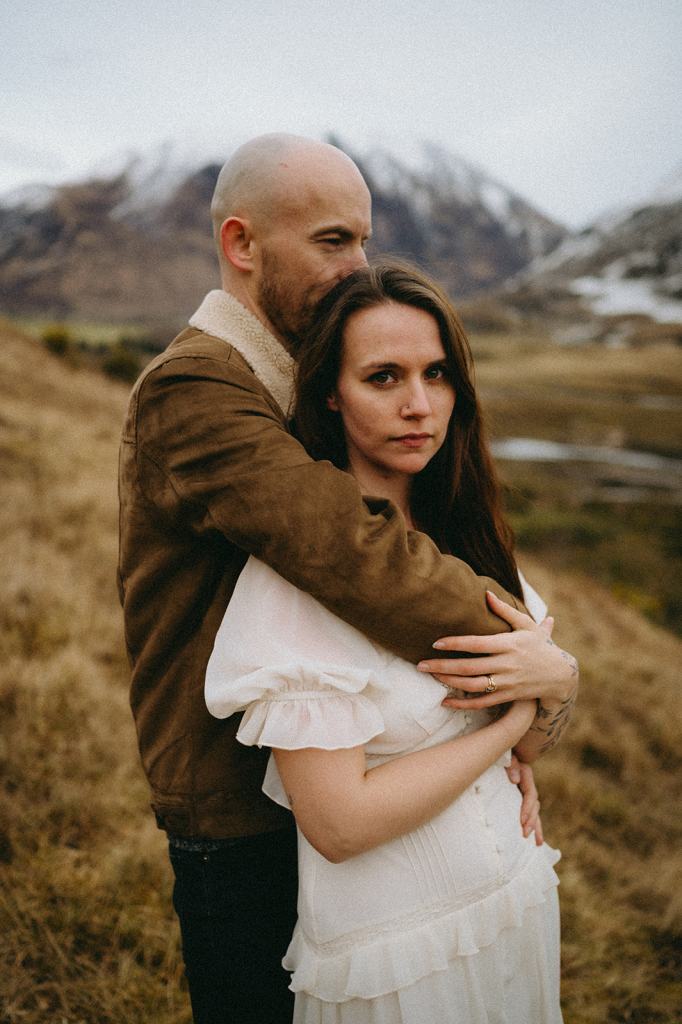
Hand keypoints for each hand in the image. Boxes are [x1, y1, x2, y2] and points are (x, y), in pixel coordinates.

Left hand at [419, 590, 578, 709]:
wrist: (561, 676)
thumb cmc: (540, 645)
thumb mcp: (527, 625)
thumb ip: (505, 610)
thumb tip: (486, 592)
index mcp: (509, 644)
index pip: (477, 644)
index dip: (456, 644)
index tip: (435, 642)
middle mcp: (507, 664)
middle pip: (470, 666)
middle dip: (443, 666)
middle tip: (420, 664)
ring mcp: (507, 682)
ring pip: (473, 685)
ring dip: (450, 682)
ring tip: (430, 676)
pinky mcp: (508, 697)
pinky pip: (482, 702)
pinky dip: (463, 704)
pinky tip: (445, 702)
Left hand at [506, 754, 542, 844]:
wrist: (493, 747)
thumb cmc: (498, 753)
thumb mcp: (505, 755)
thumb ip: (511, 764)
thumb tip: (515, 780)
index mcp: (526, 774)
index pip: (531, 794)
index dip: (527, 808)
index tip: (522, 821)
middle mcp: (527, 783)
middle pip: (534, 805)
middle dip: (531, 821)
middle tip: (525, 834)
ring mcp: (523, 791)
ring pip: (534, 811)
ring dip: (535, 826)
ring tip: (536, 843)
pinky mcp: (518, 796)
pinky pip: (528, 811)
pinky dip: (532, 824)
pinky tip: (535, 838)